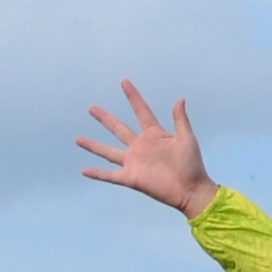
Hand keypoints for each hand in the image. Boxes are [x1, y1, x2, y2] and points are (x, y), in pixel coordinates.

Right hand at [74, 79, 219, 215]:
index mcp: (154, 135)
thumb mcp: (187, 138)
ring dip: (93, 146)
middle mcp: (140, 146)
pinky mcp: (131, 178)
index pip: (141, 111)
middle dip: (105, 118)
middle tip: (92, 108)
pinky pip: (110, 175)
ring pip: (108, 151)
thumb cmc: (192, 164)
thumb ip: (180, 119)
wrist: (191, 189)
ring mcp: (134, 162)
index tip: (124, 82)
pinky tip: (84, 170)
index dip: (133, 96)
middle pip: (118, 128)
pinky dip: (97, 173)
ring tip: (78, 139)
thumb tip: (180, 99)